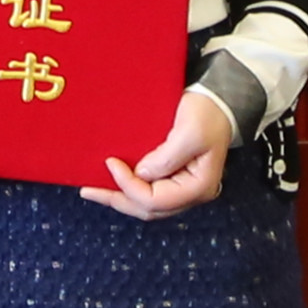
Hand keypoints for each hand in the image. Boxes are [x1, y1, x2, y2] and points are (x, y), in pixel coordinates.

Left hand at [81, 86, 233, 222]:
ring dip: (121, 197)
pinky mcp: (175, 176)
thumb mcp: (189, 132)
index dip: (129, 185)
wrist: (218, 98)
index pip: (155, 199)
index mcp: (199, 187)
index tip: (110, 163)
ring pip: (148, 204)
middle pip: (149, 208)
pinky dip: (130, 189)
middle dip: (117, 200)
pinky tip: (113, 181)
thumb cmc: (207, 112)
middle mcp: (192, 193)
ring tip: (95, 190)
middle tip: (89, 190)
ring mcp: (183, 187)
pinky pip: (150, 191)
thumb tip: (141, 174)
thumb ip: (166, 157)